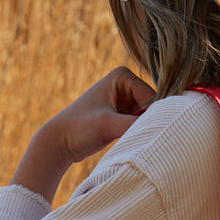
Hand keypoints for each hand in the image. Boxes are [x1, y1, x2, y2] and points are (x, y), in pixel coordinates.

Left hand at [11, 67, 155, 203]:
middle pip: (152, 106)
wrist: (60, 141)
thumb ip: (133, 125)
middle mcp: (126, 84)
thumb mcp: (107, 125)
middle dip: (148, 123)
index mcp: (123, 75)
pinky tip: (130, 144)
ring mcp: (125, 100)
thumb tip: (159, 129)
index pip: (152, 96)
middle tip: (140, 140)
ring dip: (143, 131)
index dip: (151, 116)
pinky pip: (140, 125)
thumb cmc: (79, 128)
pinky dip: (138, 135)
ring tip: (130, 142)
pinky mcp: (123, 116)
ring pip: (147, 118)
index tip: (144, 134)